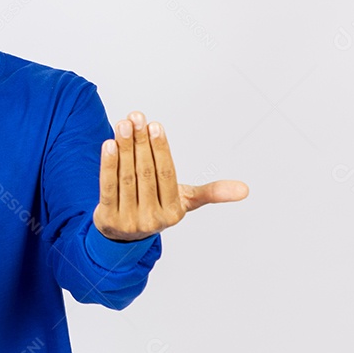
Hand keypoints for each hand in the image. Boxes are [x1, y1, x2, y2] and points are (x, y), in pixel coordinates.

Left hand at [93, 111, 248, 240]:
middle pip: (145, 173)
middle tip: (136, 117)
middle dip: (140, 142)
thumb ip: (211, 192)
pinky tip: (108, 144)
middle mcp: (152, 219)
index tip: (155, 125)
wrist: (123, 235)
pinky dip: (108, 165)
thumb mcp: (184, 201)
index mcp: (173, 211)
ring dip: (124, 148)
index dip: (160, 148)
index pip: (166, 174)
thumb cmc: (157, 207)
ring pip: (127, 177)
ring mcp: (128, 220)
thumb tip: (246, 189)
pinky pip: (107, 187)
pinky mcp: (107, 219)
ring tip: (123, 124)